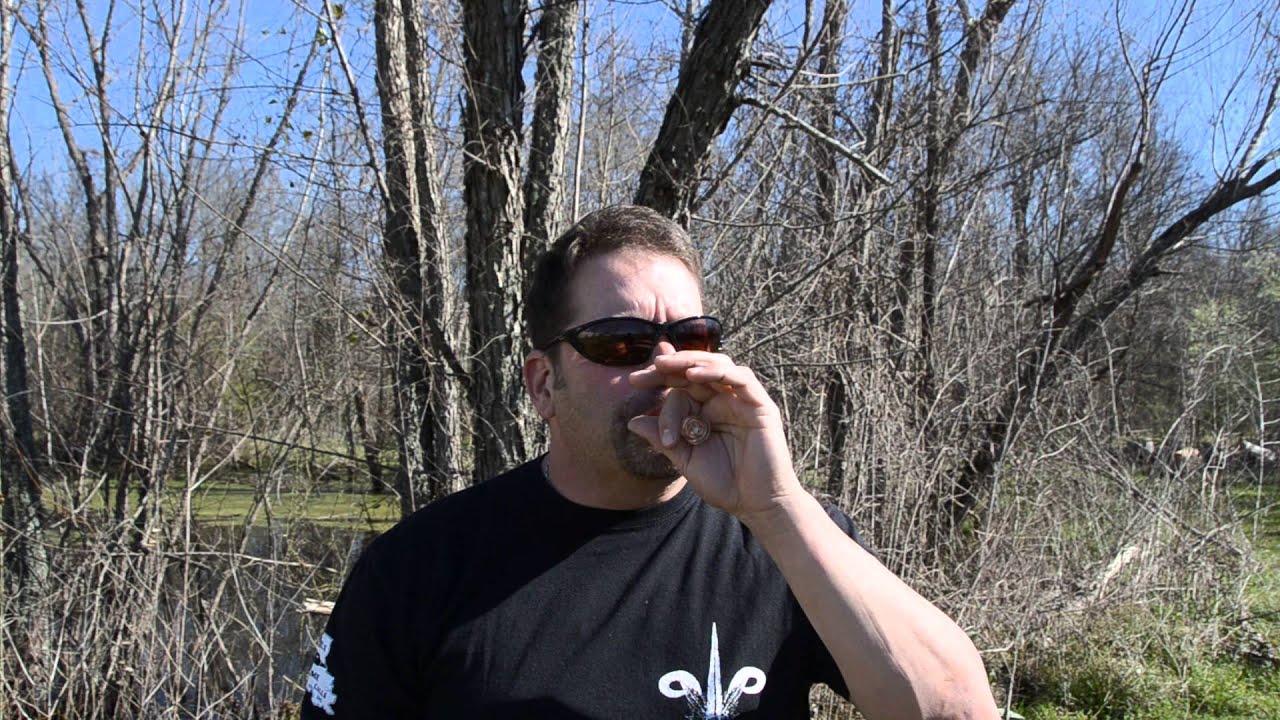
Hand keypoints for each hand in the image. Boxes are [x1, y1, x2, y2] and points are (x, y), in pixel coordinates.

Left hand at [626, 351, 802, 518]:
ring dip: (691, 361)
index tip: (633, 381)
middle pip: (697, 369)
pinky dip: (718, 372)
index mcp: (705, 412)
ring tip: (666, 365)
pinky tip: (695, 374)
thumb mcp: (684, 459)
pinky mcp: (760, 406)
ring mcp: (742, 401)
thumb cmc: (723, 484)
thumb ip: (662, 438)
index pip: (680, 386)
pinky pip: (741, 378)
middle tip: (647, 368)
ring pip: (718, 365)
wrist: (755, 505)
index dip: (658, 379)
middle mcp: (723, 401)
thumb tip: (631, 422)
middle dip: (671, 366)